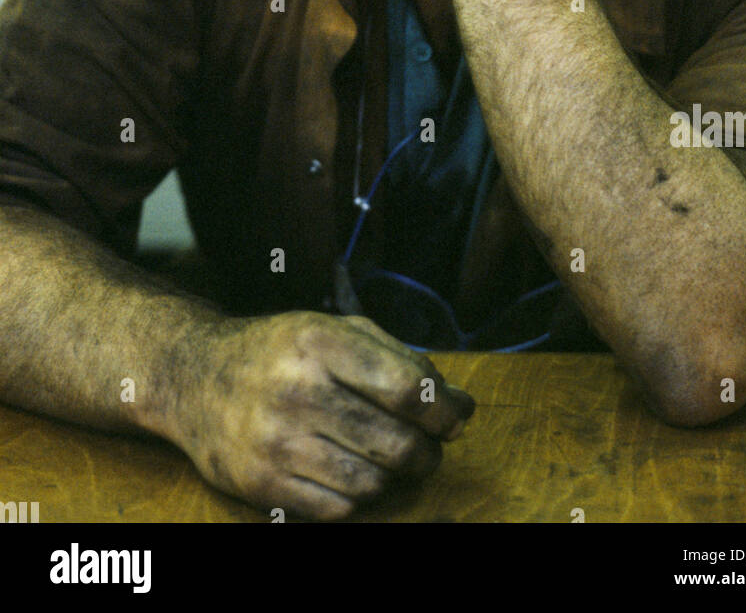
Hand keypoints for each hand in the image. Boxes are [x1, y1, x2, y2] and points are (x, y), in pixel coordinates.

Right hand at [175, 311, 474, 519]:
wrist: (194, 377)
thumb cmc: (281, 351)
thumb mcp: (335, 328)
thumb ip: (398, 357)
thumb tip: (457, 404)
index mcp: (320, 341)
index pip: (405, 387)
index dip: (444, 410)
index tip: (455, 417)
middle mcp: (296, 390)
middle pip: (396, 443)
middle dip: (427, 451)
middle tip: (427, 447)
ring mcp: (275, 441)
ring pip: (371, 483)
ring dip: (393, 478)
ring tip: (388, 460)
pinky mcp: (261, 485)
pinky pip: (337, 510)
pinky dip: (358, 498)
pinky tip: (352, 473)